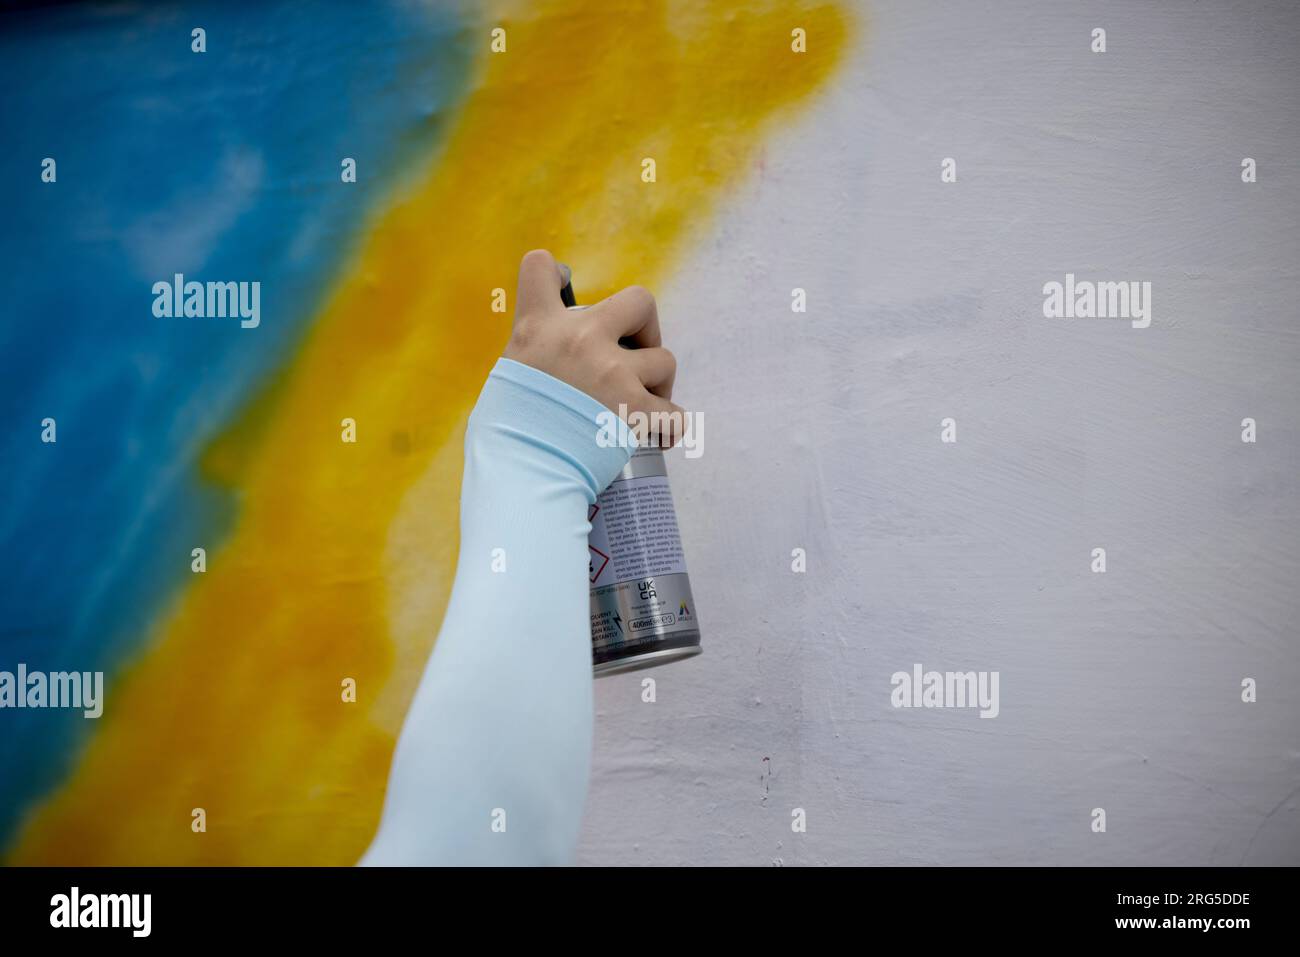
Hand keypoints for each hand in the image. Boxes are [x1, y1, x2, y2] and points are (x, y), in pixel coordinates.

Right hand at [503, 249, 685, 445]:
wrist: (523, 475)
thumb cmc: (507, 436)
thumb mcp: (507, 379)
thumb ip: (535, 359)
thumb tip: (554, 365)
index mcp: (538, 328)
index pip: (540, 267)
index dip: (556, 274)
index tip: (564, 289)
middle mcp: (580, 339)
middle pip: (641, 300)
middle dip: (646, 329)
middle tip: (634, 357)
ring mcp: (612, 372)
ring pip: (665, 360)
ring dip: (657, 385)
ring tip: (635, 409)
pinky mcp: (636, 409)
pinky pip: (676, 414)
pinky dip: (670, 427)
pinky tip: (658, 436)